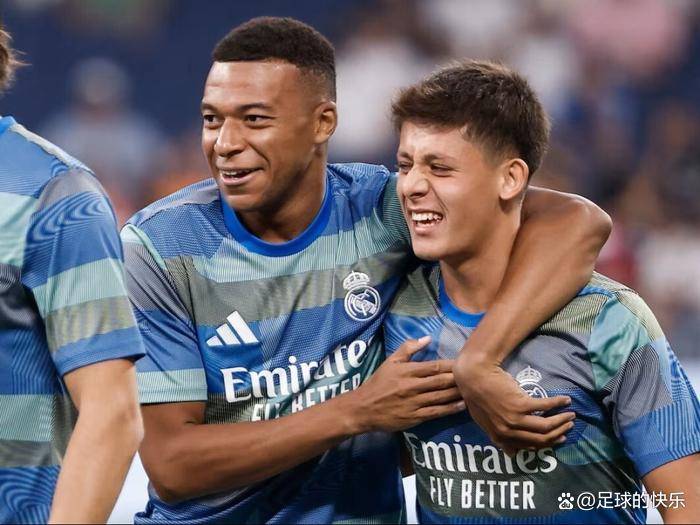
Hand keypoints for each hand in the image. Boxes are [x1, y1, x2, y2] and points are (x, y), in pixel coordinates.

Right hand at [347, 336, 465, 432]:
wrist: (364, 408)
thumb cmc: (378, 383)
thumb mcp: (390, 361)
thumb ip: (408, 348)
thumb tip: (427, 338)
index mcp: (407, 371)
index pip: (434, 366)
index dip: (450, 365)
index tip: (464, 362)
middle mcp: (412, 386)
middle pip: (441, 381)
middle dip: (458, 379)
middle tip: (474, 376)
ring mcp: (414, 403)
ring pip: (441, 397)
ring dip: (457, 393)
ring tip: (473, 389)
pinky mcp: (415, 417)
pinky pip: (436, 412)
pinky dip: (450, 409)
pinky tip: (462, 406)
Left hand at [454, 354, 574, 455]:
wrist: (473, 375)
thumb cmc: (476, 394)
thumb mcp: (483, 420)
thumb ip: (497, 435)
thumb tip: (511, 452)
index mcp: (499, 437)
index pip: (528, 446)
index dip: (545, 444)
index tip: (556, 438)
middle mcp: (508, 431)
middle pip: (540, 439)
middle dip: (558, 434)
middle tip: (568, 427)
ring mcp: (515, 419)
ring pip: (546, 426)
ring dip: (561, 421)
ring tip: (571, 415)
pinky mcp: (521, 404)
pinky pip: (545, 406)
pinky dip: (558, 403)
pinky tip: (566, 400)